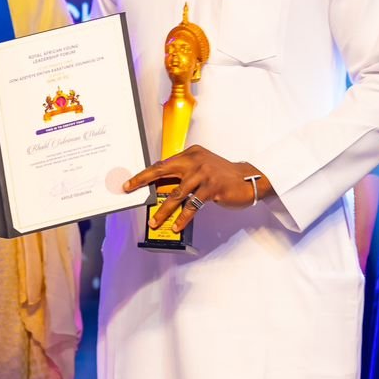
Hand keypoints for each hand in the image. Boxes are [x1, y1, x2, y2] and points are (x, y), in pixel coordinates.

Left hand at [123, 145, 271, 233]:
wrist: (247, 179)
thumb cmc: (222, 175)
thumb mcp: (202, 167)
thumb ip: (184, 172)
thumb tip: (161, 186)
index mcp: (190, 153)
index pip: (163, 163)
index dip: (146, 173)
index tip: (132, 181)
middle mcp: (195, 160)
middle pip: (163, 171)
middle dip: (144, 180)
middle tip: (130, 189)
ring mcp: (204, 173)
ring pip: (177, 194)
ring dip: (164, 210)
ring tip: (155, 221)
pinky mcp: (212, 188)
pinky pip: (193, 205)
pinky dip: (183, 217)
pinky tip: (177, 225)